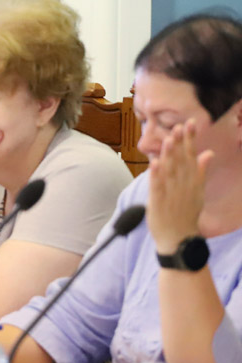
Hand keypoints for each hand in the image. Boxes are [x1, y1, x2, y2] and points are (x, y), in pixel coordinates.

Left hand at [147, 120, 213, 252]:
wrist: (179, 238)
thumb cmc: (186, 213)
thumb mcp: (198, 191)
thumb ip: (200, 171)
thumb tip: (208, 153)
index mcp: (192, 181)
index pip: (191, 156)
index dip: (190, 140)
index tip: (190, 124)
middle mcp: (183, 185)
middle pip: (181, 161)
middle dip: (181, 143)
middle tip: (181, 125)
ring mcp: (171, 194)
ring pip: (170, 171)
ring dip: (169, 155)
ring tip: (168, 139)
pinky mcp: (158, 202)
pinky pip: (157, 187)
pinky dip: (156, 175)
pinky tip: (154, 163)